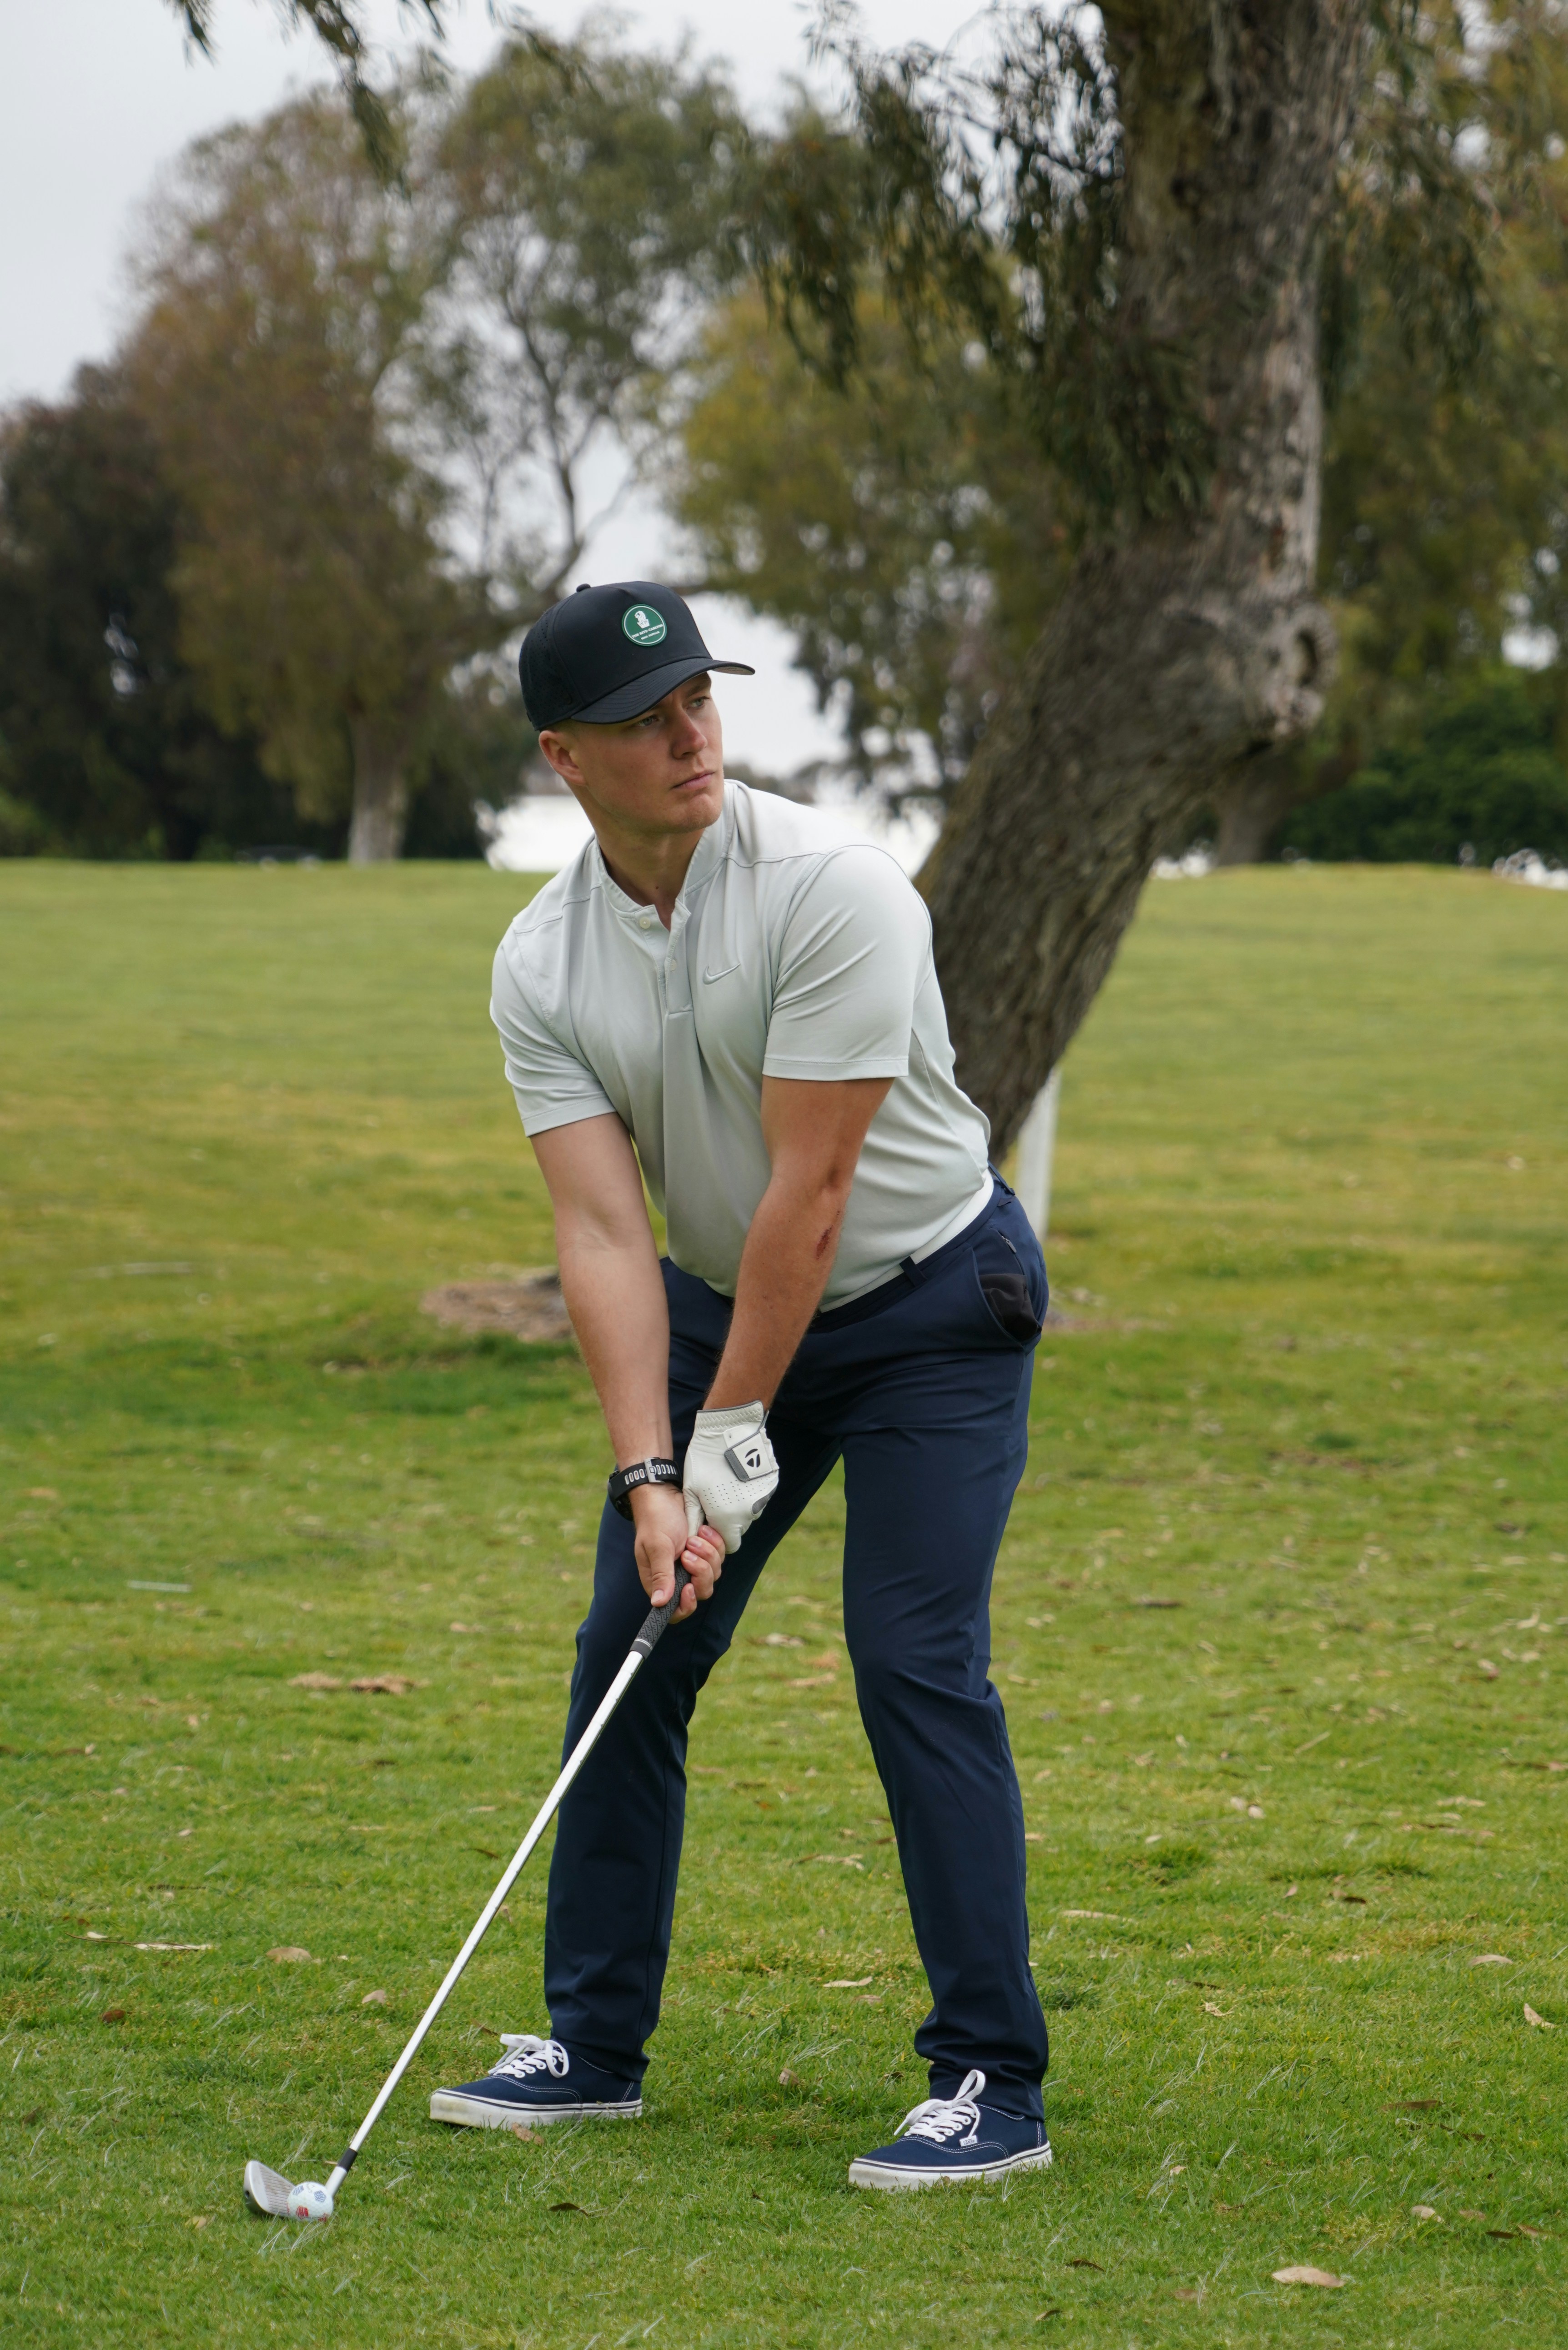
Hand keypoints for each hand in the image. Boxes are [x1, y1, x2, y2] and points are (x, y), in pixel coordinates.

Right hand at [630, 1482, 722, 1616]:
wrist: (664, 1493)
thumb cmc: (656, 1518)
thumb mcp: (657, 1545)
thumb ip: (661, 1574)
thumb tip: (658, 1604)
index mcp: (661, 1580)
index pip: (676, 1610)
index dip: (686, 1605)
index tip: (689, 1587)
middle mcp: (678, 1576)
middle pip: (701, 1592)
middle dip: (701, 1572)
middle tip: (689, 1549)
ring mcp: (694, 1563)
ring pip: (713, 1574)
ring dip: (708, 1554)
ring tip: (695, 1535)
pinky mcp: (705, 1550)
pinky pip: (720, 1556)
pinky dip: (715, 1543)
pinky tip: (704, 1529)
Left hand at [683, 1403, 778, 1555]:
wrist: (728, 1431)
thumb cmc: (704, 1461)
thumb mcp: (691, 1491)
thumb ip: (693, 1519)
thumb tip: (690, 1538)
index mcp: (727, 1519)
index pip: (729, 1544)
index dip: (719, 1537)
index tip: (711, 1522)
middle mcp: (749, 1513)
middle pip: (740, 1528)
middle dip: (729, 1519)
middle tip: (717, 1498)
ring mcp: (763, 1498)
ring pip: (750, 1511)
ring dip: (740, 1504)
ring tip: (727, 1482)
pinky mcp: (771, 1484)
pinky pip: (759, 1495)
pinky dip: (750, 1490)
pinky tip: (739, 1474)